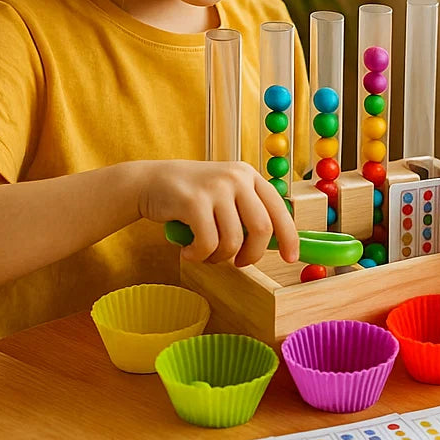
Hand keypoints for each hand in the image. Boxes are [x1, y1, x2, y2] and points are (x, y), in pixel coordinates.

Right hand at [135, 160, 298, 266]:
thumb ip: (247, 212)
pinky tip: (188, 252)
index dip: (289, 237)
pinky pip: (208, 243)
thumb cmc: (192, 196)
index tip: (291, 258)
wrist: (149, 182)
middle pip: (262, 228)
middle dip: (253, 255)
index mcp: (250, 176)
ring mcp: (216, 187)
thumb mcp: (226, 194)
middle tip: (239, 263)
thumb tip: (276, 244)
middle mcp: (237, 178)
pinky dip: (199, 256)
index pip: (279, 209)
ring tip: (205, 254)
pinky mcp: (194, 201)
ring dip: (219, 257)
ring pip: (233, 240)